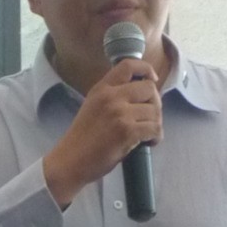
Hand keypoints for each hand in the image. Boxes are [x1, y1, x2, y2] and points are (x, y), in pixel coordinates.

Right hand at [42, 58, 162, 207]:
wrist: (70, 160)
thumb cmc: (82, 139)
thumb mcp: (93, 106)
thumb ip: (111, 97)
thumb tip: (140, 96)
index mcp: (102, 88)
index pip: (129, 65)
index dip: (146, 69)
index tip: (153, 78)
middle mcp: (111, 96)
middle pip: (149, 88)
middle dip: (155, 103)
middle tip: (150, 117)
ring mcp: (119, 113)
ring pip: (154, 111)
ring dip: (156, 123)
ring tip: (148, 134)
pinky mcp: (127, 131)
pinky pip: (154, 128)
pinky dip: (156, 137)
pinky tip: (148, 143)